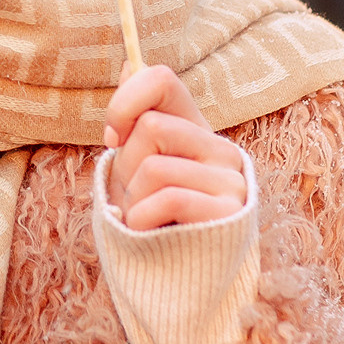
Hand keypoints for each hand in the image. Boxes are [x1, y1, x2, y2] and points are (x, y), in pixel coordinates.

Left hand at [104, 64, 245, 231]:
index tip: (113, 137)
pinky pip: (167, 200)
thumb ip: (136, 120)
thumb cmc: (151, 217)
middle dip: (126, 165)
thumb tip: (129, 62)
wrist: (175, 280)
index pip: (161, 79)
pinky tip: (150, 233)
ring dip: (133, 201)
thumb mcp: (136, 166)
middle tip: (136, 194)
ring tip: (144, 219)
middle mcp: (220, 147)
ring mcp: (231, 180)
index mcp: (195, 128)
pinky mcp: (230, 213)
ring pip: (154, 168)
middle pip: (152, 127)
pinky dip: (141, 221)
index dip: (125, 102)